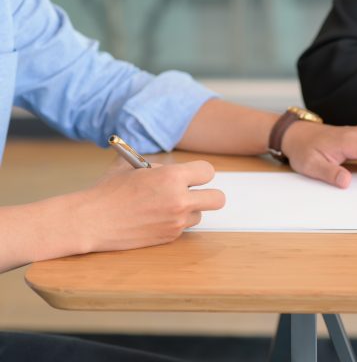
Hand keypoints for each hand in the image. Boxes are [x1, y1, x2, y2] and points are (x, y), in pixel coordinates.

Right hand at [69, 160, 225, 252]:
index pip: (208, 171)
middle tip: (194, 193)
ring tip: (164, 206)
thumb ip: (159, 166)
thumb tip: (175, 167)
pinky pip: (183, 228)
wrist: (91, 220)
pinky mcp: (169, 237)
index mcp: (172, 176)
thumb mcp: (134, 166)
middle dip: (208, 194)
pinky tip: (154, 218)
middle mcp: (180, 200)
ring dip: (188, 210)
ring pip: (199, 214)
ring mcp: (176, 221)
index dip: (199, 173)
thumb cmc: (109, 191)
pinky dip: (174, 223)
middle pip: (218, 198)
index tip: (191, 175)